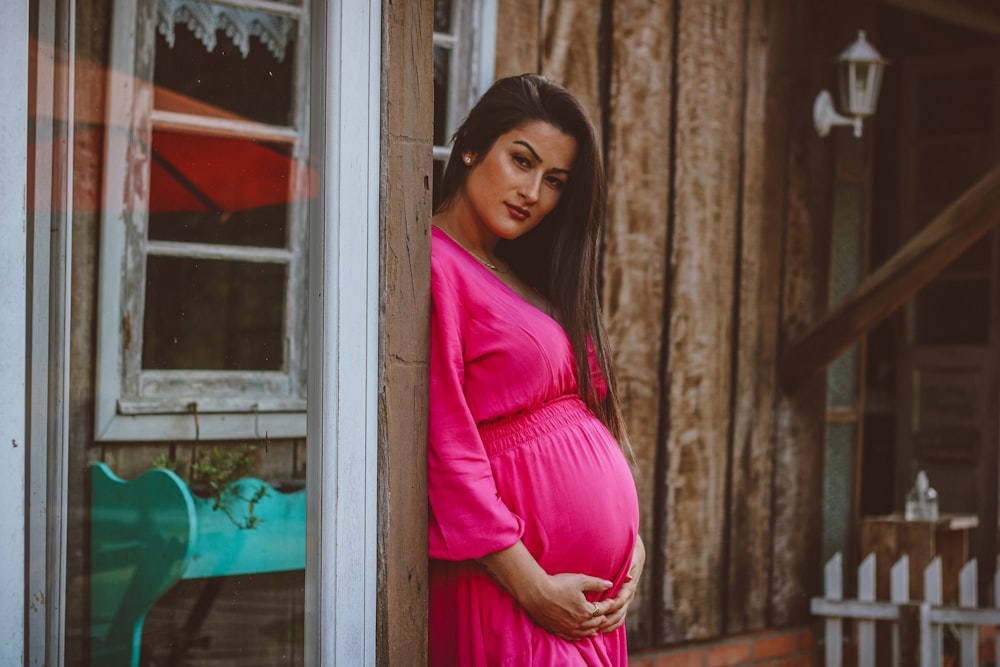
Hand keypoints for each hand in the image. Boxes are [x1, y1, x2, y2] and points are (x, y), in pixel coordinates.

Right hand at [479, 541, 612, 639]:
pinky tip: (580, 634)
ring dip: (593, 629)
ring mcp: (568, 628)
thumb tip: (610, 584)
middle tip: (605, 613)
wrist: (536, 593)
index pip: (603, 609)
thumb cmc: (558, 585)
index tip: (612, 600)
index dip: (609, 604)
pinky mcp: (557, 630)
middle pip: (595, 622)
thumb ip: (596, 583)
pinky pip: (572, 637)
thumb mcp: (580, 580)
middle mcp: (579, 623)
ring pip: (585, 632)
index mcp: (586, 611)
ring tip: (597, 627)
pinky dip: (579, 636)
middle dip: (602, 617)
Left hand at [597, 536, 644, 633]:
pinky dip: (611, 625)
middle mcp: (628, 596)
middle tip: (595, 626)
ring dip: (609, 625)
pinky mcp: (622, 603)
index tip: (598, 612)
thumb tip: (627, 576)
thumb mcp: (626, 560)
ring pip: (619, 618)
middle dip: (608, 620)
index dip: (610, 607)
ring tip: (597, 630)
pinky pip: (618, 618)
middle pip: (619, 613)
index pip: (619, 601)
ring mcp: (626, 601)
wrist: (634, 558)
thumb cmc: (626, 557)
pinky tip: (602, 629)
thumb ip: (624, 568)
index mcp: (627, 588)